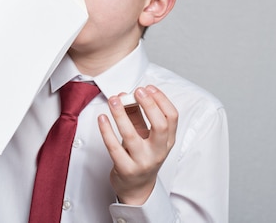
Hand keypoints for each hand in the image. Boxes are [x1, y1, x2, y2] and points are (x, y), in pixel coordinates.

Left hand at [97, 85, 178, 204]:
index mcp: (167, 141)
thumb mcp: (145, 135)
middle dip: (149, 105)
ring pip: (132, 135)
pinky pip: (114, 148)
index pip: (172, 117)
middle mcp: (158, 152)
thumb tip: (125, 95)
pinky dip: (106, 131)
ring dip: (121, 114)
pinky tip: (102, 118)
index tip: (148, 88)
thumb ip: (137, 115)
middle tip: (137, 91)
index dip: (161, 100)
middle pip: (159, 126)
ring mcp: (142, 162)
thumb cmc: (141, 156)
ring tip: (114, 100)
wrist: (136, 187)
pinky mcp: (125, 169)